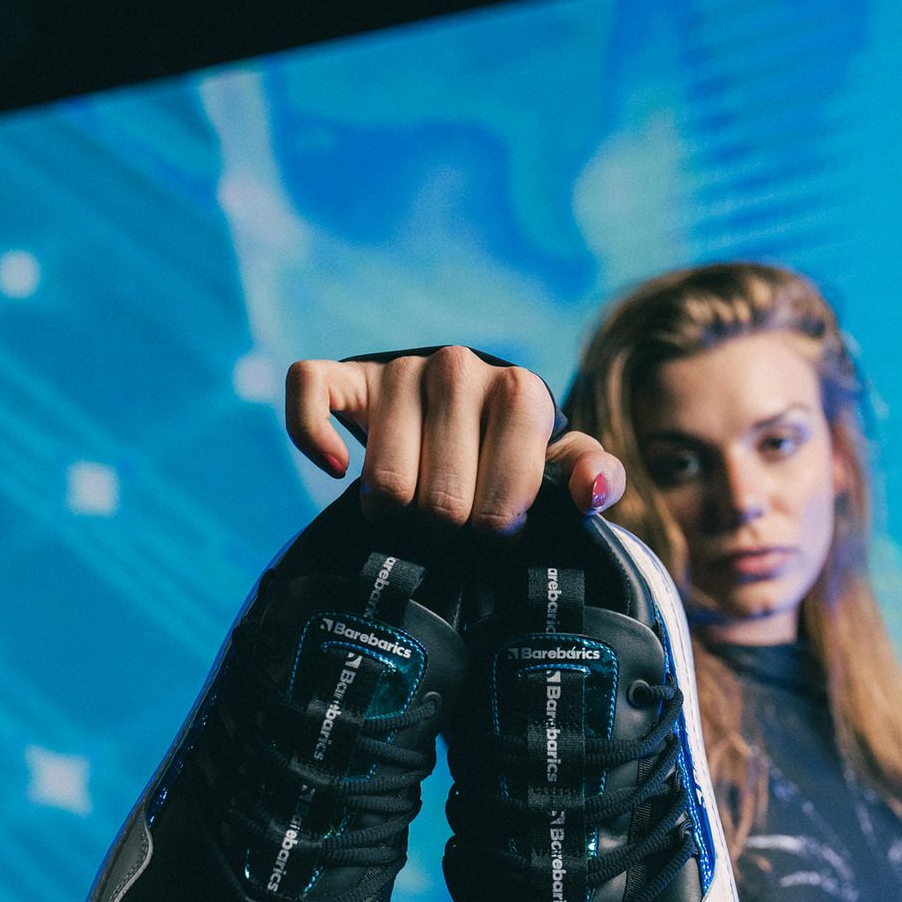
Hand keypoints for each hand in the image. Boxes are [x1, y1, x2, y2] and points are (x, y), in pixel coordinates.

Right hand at [284, 346, 625, 528]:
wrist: (467, 416)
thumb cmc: (515, 454)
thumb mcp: (562, 468)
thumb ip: (592, 478)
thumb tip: (593, 492)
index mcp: (521, 391)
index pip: (498, 505)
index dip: (496, 533)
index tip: (498, 530)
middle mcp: (459, 367)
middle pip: (439, 503)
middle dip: (444, 535)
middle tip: (451, 531)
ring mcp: (400, 369)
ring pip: (382, 481)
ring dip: (392, 518)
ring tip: (412, 514)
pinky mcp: (346, 373)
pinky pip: (308, 394)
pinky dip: (316, 440)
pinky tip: (338, 470)